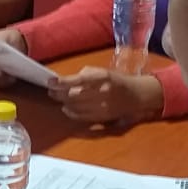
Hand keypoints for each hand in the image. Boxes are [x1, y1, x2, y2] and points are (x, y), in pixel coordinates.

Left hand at [48, 67, 163, 123]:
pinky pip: (82, 116)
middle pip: (73, 95)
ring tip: (56, 97)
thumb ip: (86, 74)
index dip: (61, 82)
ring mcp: (102, 107)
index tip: (50, 81)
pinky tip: (66, 108)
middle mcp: (102, 92)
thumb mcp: (103, 71)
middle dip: (59, 93)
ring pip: (76, 106)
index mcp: (103, 77)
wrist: (137, 96)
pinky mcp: (102, 117)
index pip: (77, 80)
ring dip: (63, 102)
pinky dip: (71, 112)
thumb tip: (66, 80)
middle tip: (51, 90)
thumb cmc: (117, 81)